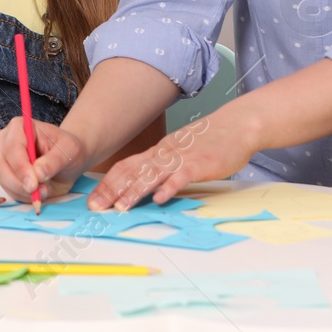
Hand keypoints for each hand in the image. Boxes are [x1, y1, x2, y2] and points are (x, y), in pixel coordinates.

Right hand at [0, 117, 89, 203]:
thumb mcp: (70, 150)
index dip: (20, 167)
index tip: (33, 184)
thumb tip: (38, 173)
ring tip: (44, 191)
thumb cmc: (68, 149)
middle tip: (38, 193)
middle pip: (0, 164)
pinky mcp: (4, 175)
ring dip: (22, 191)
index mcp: (20, 126)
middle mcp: (5, 140)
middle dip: (18, 183)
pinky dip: (22, 196)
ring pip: (2, 179)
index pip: (12, 146)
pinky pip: (7, 189)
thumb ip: (54, 160)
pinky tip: (38, 193)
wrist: (68, 160)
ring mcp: (2, 158)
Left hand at [86, 111, 258, 211]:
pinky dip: (170, 188)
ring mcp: (183, 158)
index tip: (94, 198)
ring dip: (135, 191)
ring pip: (153, 175)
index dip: (108, 182)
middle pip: (134, 172)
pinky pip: (182, 177)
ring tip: (121, 206)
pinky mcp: (201, 164)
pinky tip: (160, 199)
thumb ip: (163, 165)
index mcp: (160, 151)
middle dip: (113, 190)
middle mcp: (166, 154)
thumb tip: (145, 183)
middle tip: (96, 207)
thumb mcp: (180, 150)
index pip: (127, 166)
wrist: (237, 125)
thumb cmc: (210, 140)